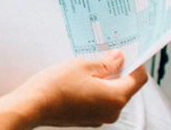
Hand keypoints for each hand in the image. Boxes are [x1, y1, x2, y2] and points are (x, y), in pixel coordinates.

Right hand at [13, 50, 147, 127]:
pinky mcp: (87, 119)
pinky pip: (99, 102)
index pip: (138, 79)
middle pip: (125, 88)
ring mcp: (99, 118)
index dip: (137, 63)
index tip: (132, 51)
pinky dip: (96, 90)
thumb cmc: (55, 86)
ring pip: (111, 95)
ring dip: (106, 80)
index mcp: (116, 98)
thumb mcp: (83, 66)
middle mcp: (111, 112)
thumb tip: (117, 58)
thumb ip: (105, 63)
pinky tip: (82, 79)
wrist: (32, 106)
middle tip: (109, 53)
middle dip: (120, 70)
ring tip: (92, 65)